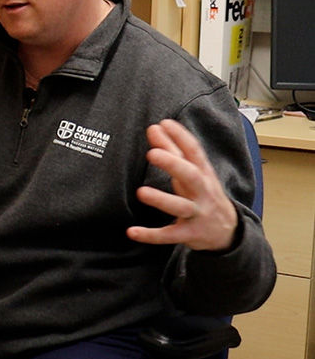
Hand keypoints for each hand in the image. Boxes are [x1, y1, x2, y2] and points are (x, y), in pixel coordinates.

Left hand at [128, 119, 237, 251]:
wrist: (227, 232)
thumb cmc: (203, 194)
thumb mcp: (192, 172)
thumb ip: (172, 150)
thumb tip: (155, 127)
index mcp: (203, 174)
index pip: (195, 152)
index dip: (181, 137)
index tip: (164, 123)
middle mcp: (203, 192)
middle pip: (191, 176)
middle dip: (173, 164)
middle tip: (152, 153)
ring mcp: (197, 214)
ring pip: (180, 206)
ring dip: (161, 199)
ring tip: (141, 192)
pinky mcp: (189, 234)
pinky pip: (170, 235)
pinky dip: (151, 234)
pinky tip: (132, 232)